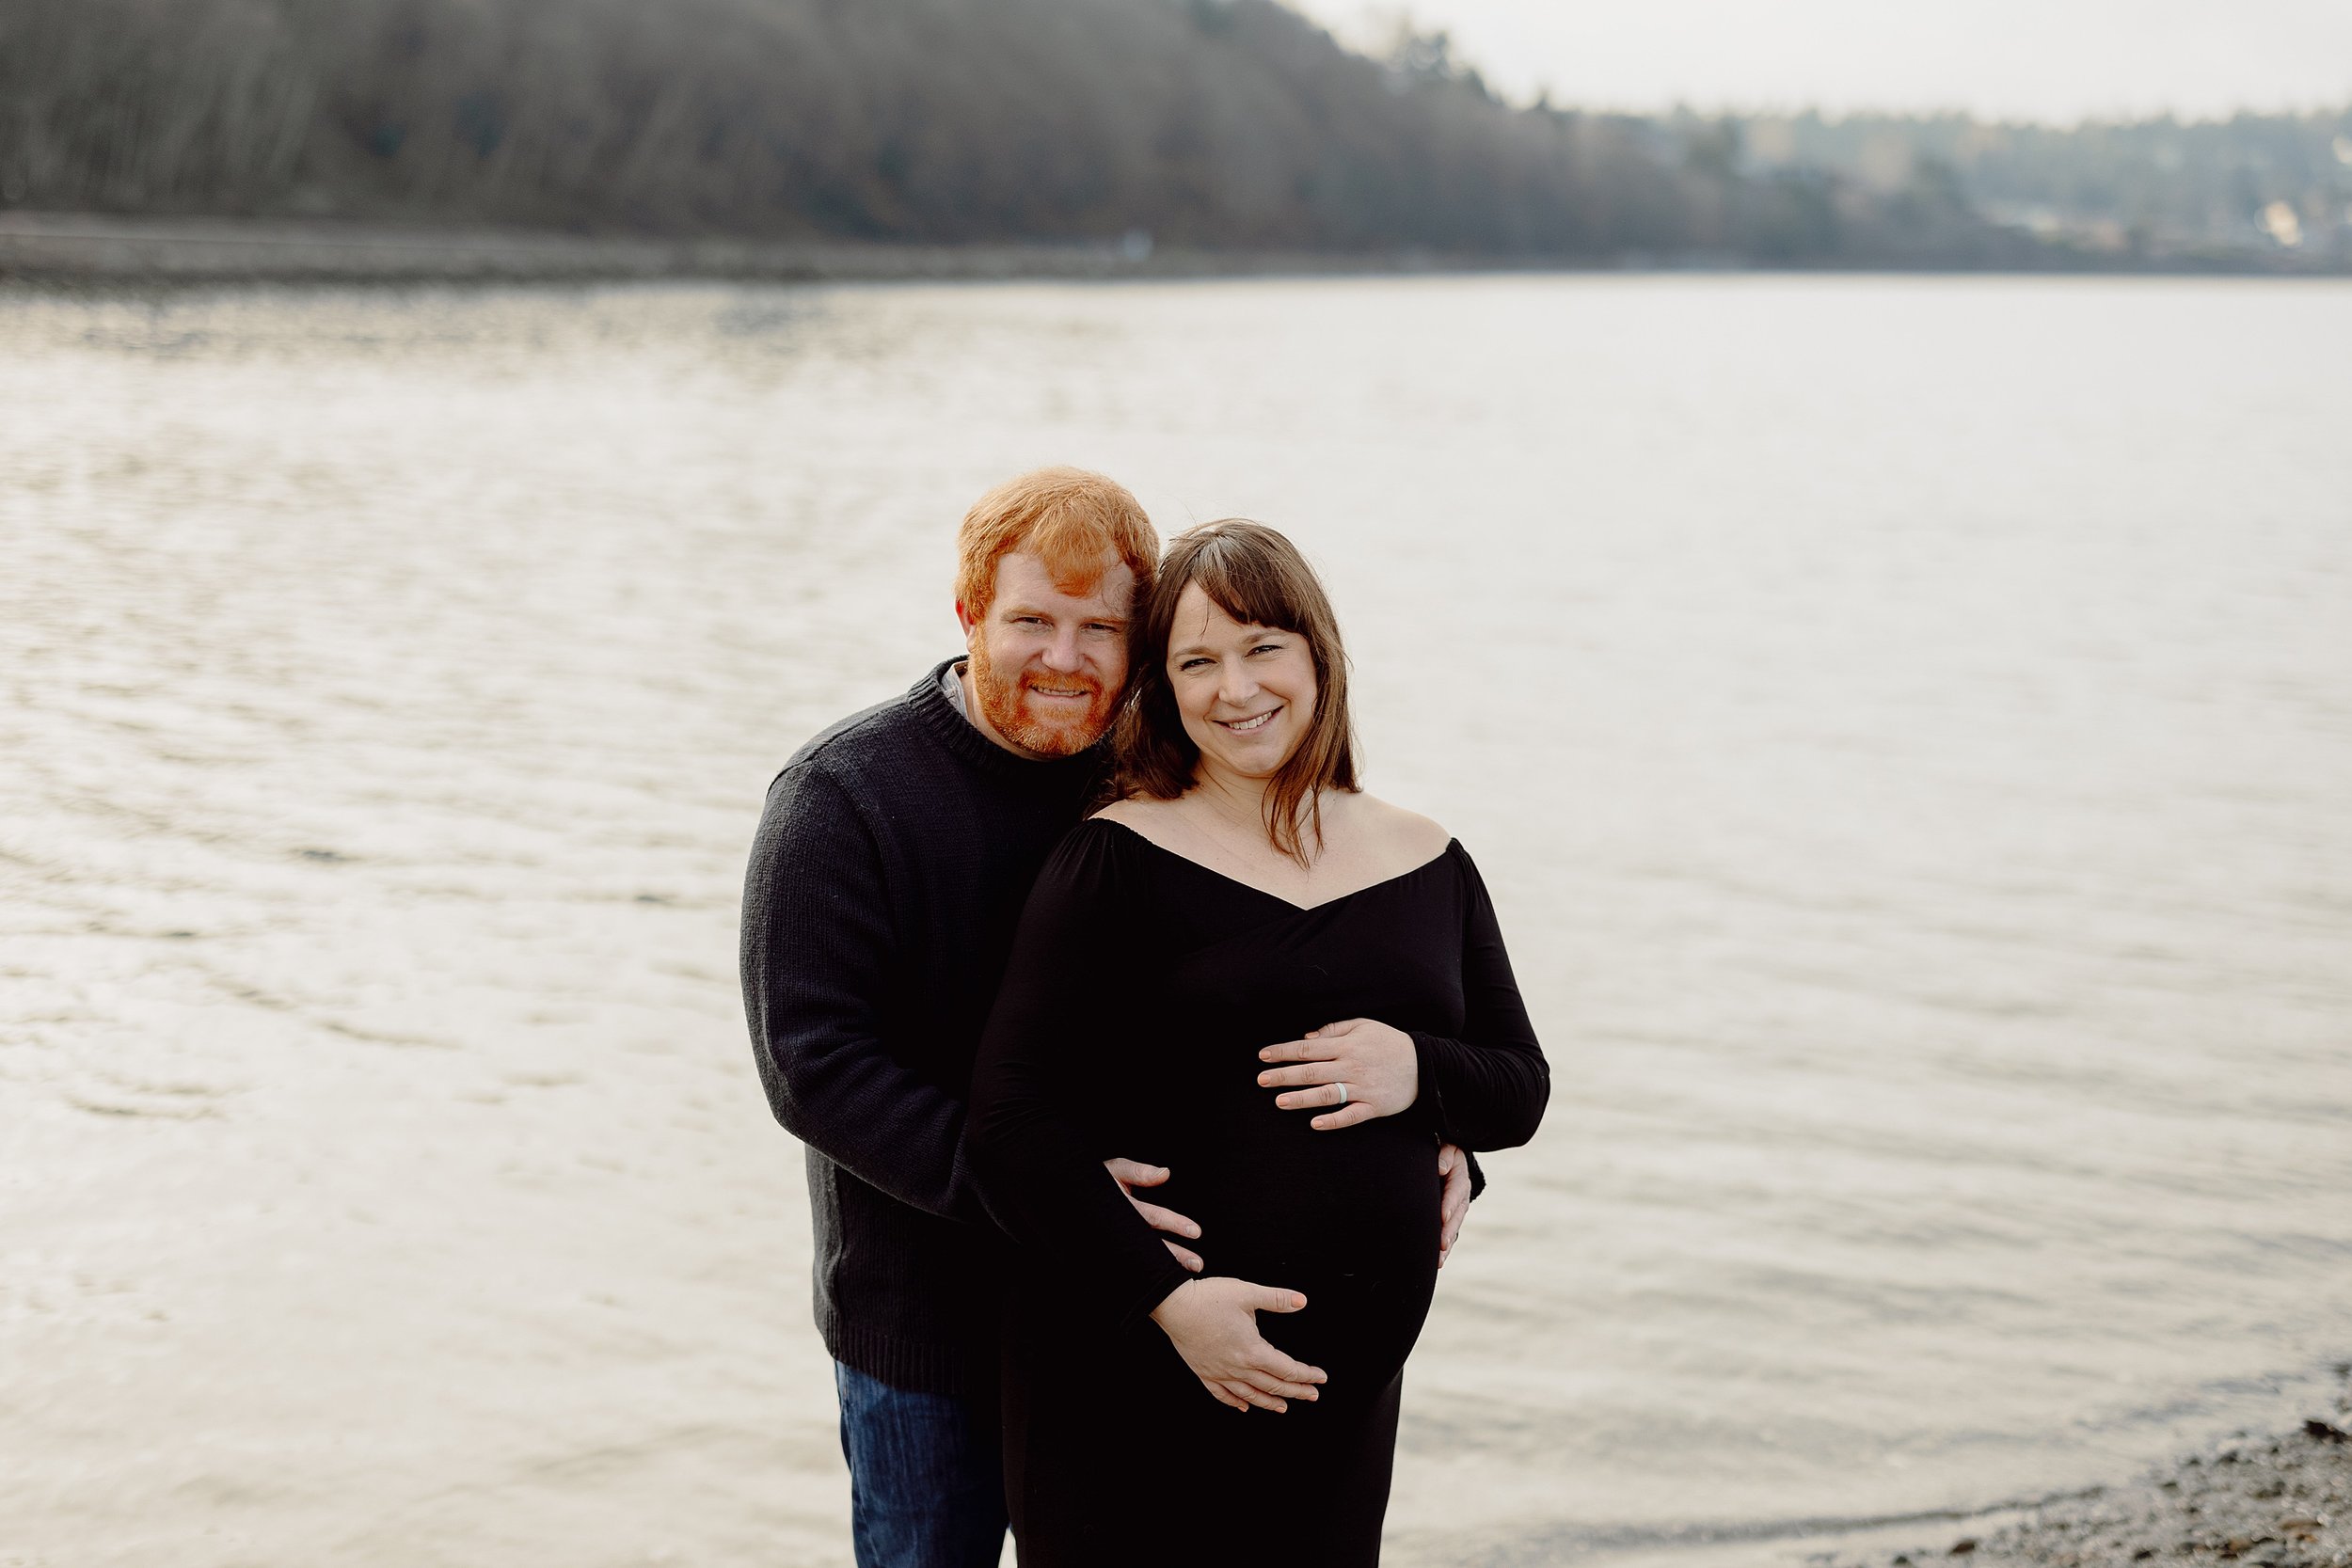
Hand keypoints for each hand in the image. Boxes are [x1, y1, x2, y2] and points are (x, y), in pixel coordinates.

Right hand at [1104, 1157, 1201, 1272]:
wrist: (1069, 1197)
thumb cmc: (1094, 1183)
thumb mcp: (1114, 1171)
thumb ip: (1138, 1172)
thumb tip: (1165, 1173)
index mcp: (1122, 1207)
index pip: (1153, 1217)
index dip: (1175, 1224)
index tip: (1196, 1232)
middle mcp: (1119, 1228)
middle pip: (1152, 1245)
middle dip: (1175, 1255)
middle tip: (1198, 1264)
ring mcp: (1114, 1243)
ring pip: (1144, 1257)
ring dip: (1167, 1265)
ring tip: (1189, 1271)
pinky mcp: (1110, 1253)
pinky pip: (1131, 1264)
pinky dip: (1148, 1272)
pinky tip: (1162, 1279)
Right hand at [1148, 1277, 1325, 1412]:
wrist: (1173, 1306)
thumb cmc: (1209, 1298)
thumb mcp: (1247, 1293)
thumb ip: (1276, 1299)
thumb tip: (1301, 1301)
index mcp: (1252, 1350)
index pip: (1287, 1369)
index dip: (1306, 1375)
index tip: (1320, 1378)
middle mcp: (1238, 1367)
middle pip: (1273, 1386)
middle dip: (1296, 1392)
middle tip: (1312, 1396)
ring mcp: (1220, 1373)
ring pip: (1250, 1395)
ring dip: (1270, 1402)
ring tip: (1283, 1408)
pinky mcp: (1204, 1372)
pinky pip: (1222, 1394)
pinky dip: (1236, 1402)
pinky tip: (1244, 1407)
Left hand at [1257, 1018, 1418, 1129]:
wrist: (1425, 1064)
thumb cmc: (1389, 1042)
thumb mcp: (1363, 1025)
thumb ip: (1334, 1030)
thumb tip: (1307, 1039)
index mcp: (1346, 1045)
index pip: (1308, 1049)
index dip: (1283, 1052)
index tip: (1263, 1056)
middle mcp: (1351, 1066)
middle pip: (1311, 1071)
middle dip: (1284, 1075)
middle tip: (1261, 1080)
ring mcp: (1362, 1088)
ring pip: (1327, 1094)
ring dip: (1302, 1098)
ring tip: (1279, 1102)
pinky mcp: (1373, 1107)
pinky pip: (1351, 1115)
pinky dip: (1333, 1120)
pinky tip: (1315, 1124)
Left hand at [1437, 1143, 1470, 1266]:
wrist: (1448, 1157)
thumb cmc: (1444, 1150)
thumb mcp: (1448, 1147)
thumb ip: (1445, 1155)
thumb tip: (1440, 1168)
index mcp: (1460, 1178)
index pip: (1455, 1192)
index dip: (1449, 1204)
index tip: (1442, 1216)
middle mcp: (1461, 1197)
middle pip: (1456, 1216)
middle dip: (1449, 1231)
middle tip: (1441, 1244)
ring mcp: (1457, 1209)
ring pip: (1453, 1228)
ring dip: (1447, 1244)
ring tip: (1438, 1259)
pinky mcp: (1451, 1218)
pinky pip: (1449, 1233)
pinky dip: (1445, 1248)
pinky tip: (1438, 1261)